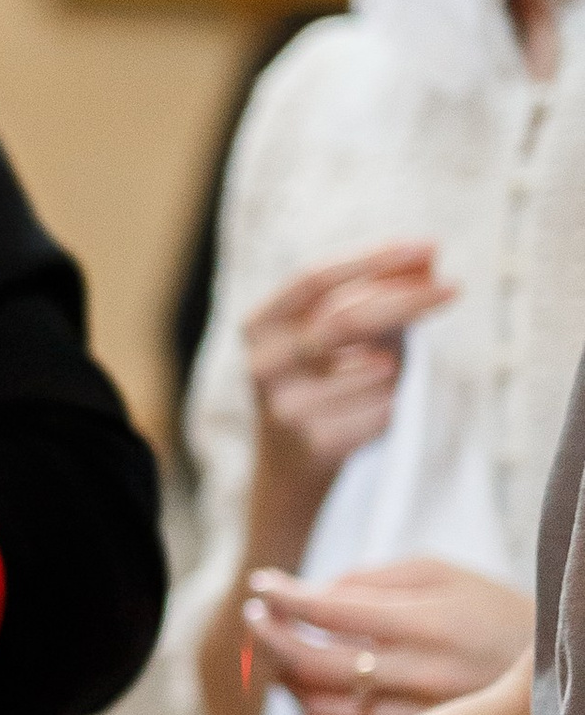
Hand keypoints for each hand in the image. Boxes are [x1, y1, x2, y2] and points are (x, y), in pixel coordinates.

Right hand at [242, 246, 453, 515]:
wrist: (293, 467)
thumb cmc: (322, 384)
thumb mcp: (331, 334)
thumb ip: (372, 294)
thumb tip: (428, 259)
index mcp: (260, 325)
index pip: (315, 279)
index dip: (372, 260)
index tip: (428, 248)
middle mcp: (263, 365)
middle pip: (345, 320)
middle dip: (407, 301)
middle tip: (454, 288)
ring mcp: (285, 408)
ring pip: (375, 369)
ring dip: (402, 366)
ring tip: (395, 373)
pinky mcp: (315, 444)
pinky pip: (384, 409)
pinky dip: (398, 403)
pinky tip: (385, 408)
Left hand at [243, 558, 533, 714]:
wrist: (545, 680)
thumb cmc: (486, 613)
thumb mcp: (442, 576)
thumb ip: (372, 579)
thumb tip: (309, 594)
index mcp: (432, 626)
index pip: (334, 611)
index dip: (286, 597)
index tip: (260, 586)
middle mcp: (425, 678)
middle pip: (315, 665)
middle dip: (273, 638)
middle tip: (260, 620)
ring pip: (318, 709)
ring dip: (290, 681)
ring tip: (292, 657)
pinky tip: (321, 697)